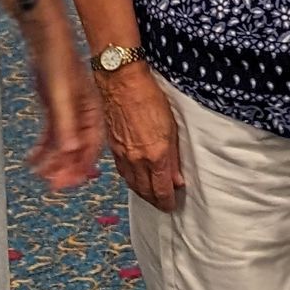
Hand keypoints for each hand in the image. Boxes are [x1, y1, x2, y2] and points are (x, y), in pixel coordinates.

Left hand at [22, 12, 102, 191]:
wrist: (46, 39)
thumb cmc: (58, 62)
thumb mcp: (60, 96)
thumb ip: (65, 124)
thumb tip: (70, 152)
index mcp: (92, 113)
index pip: (91, 147)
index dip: (81, 167)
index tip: (69, 183)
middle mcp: (83, 115)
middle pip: (77, 149)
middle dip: (66, 169)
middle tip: (53, 185)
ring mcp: (68, 113)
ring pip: (63, 144)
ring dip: (53, 161)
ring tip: (40, 175)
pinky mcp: (55, 108)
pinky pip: (50, 135)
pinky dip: (43, 149)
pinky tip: (32, 160)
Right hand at [99, 62, 183, 209]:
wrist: (122, 83)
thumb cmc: (150, 98)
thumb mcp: (172, 127)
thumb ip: (174, 157)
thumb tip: (177, 179)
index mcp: (155, 155)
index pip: (162, 189)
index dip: (167, 201)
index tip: (171, 205)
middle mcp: (137, 159)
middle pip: (145, 191)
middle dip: (155, 201)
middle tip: (162, 204)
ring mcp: (122, 155)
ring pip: (132, 184)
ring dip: (142, 193)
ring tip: (150, 196)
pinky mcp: (112, 148)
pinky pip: (122, 172)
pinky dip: (130, 180)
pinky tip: (135, 180)